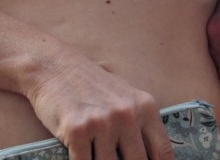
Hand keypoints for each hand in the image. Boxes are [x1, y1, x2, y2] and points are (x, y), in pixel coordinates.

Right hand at [26, 57, 174, 159]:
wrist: (56, 68)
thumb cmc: (92, 87)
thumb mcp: (126, 100)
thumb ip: (140, 127)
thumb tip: (149, 157)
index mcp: (146, 108)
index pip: (163, 152)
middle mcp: (127, 115)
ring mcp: (103, 123)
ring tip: (97, 154)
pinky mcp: (77, 131)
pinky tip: (82, 157)